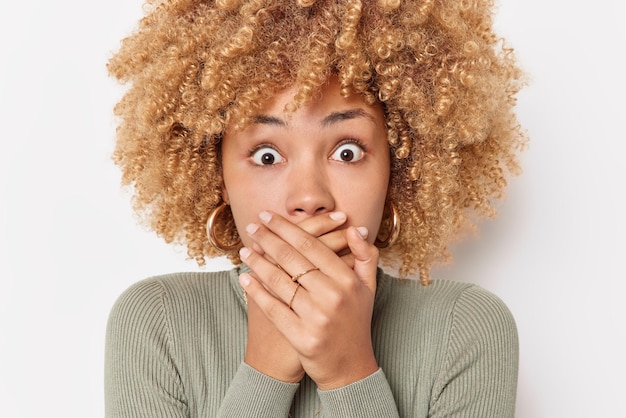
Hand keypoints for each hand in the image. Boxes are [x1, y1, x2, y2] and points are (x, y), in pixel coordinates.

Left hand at [239, 211, 379, 389]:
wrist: (350, 368)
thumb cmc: (356, 321)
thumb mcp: (369, 287)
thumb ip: (365, 255)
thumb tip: (355, 228)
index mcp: (347, 280)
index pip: (311, 245)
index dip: (287, 228)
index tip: (269, 217)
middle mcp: (332, 296)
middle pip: (292, 259)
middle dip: (268, 239)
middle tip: (253, 226)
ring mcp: (315, 317)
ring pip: (279, 281)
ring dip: (258, 262)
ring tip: (246, 250)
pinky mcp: (300, 337)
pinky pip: (273, 308)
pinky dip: (256, 291)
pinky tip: (245, 278)